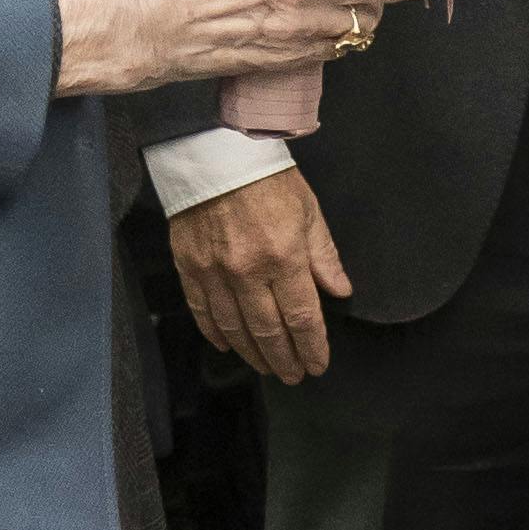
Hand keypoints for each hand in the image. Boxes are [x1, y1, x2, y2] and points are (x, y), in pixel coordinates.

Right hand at [167, 166, 350, 384]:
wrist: (213, 153)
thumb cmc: (268, 178)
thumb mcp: (308, 211)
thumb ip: (324, 256)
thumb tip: (339, 291)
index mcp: (284, 257)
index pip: (302, 318)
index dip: (312, 347)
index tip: (318, 365)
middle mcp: (248, 272)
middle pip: (268, 331)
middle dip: (284, 359)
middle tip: (294, 376)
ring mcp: (214, 272)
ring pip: (235, 328)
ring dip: (253, 354)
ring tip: (267, 368)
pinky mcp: (189, 266)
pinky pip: (202, 311)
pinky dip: (216, 333)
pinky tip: (229, 346)